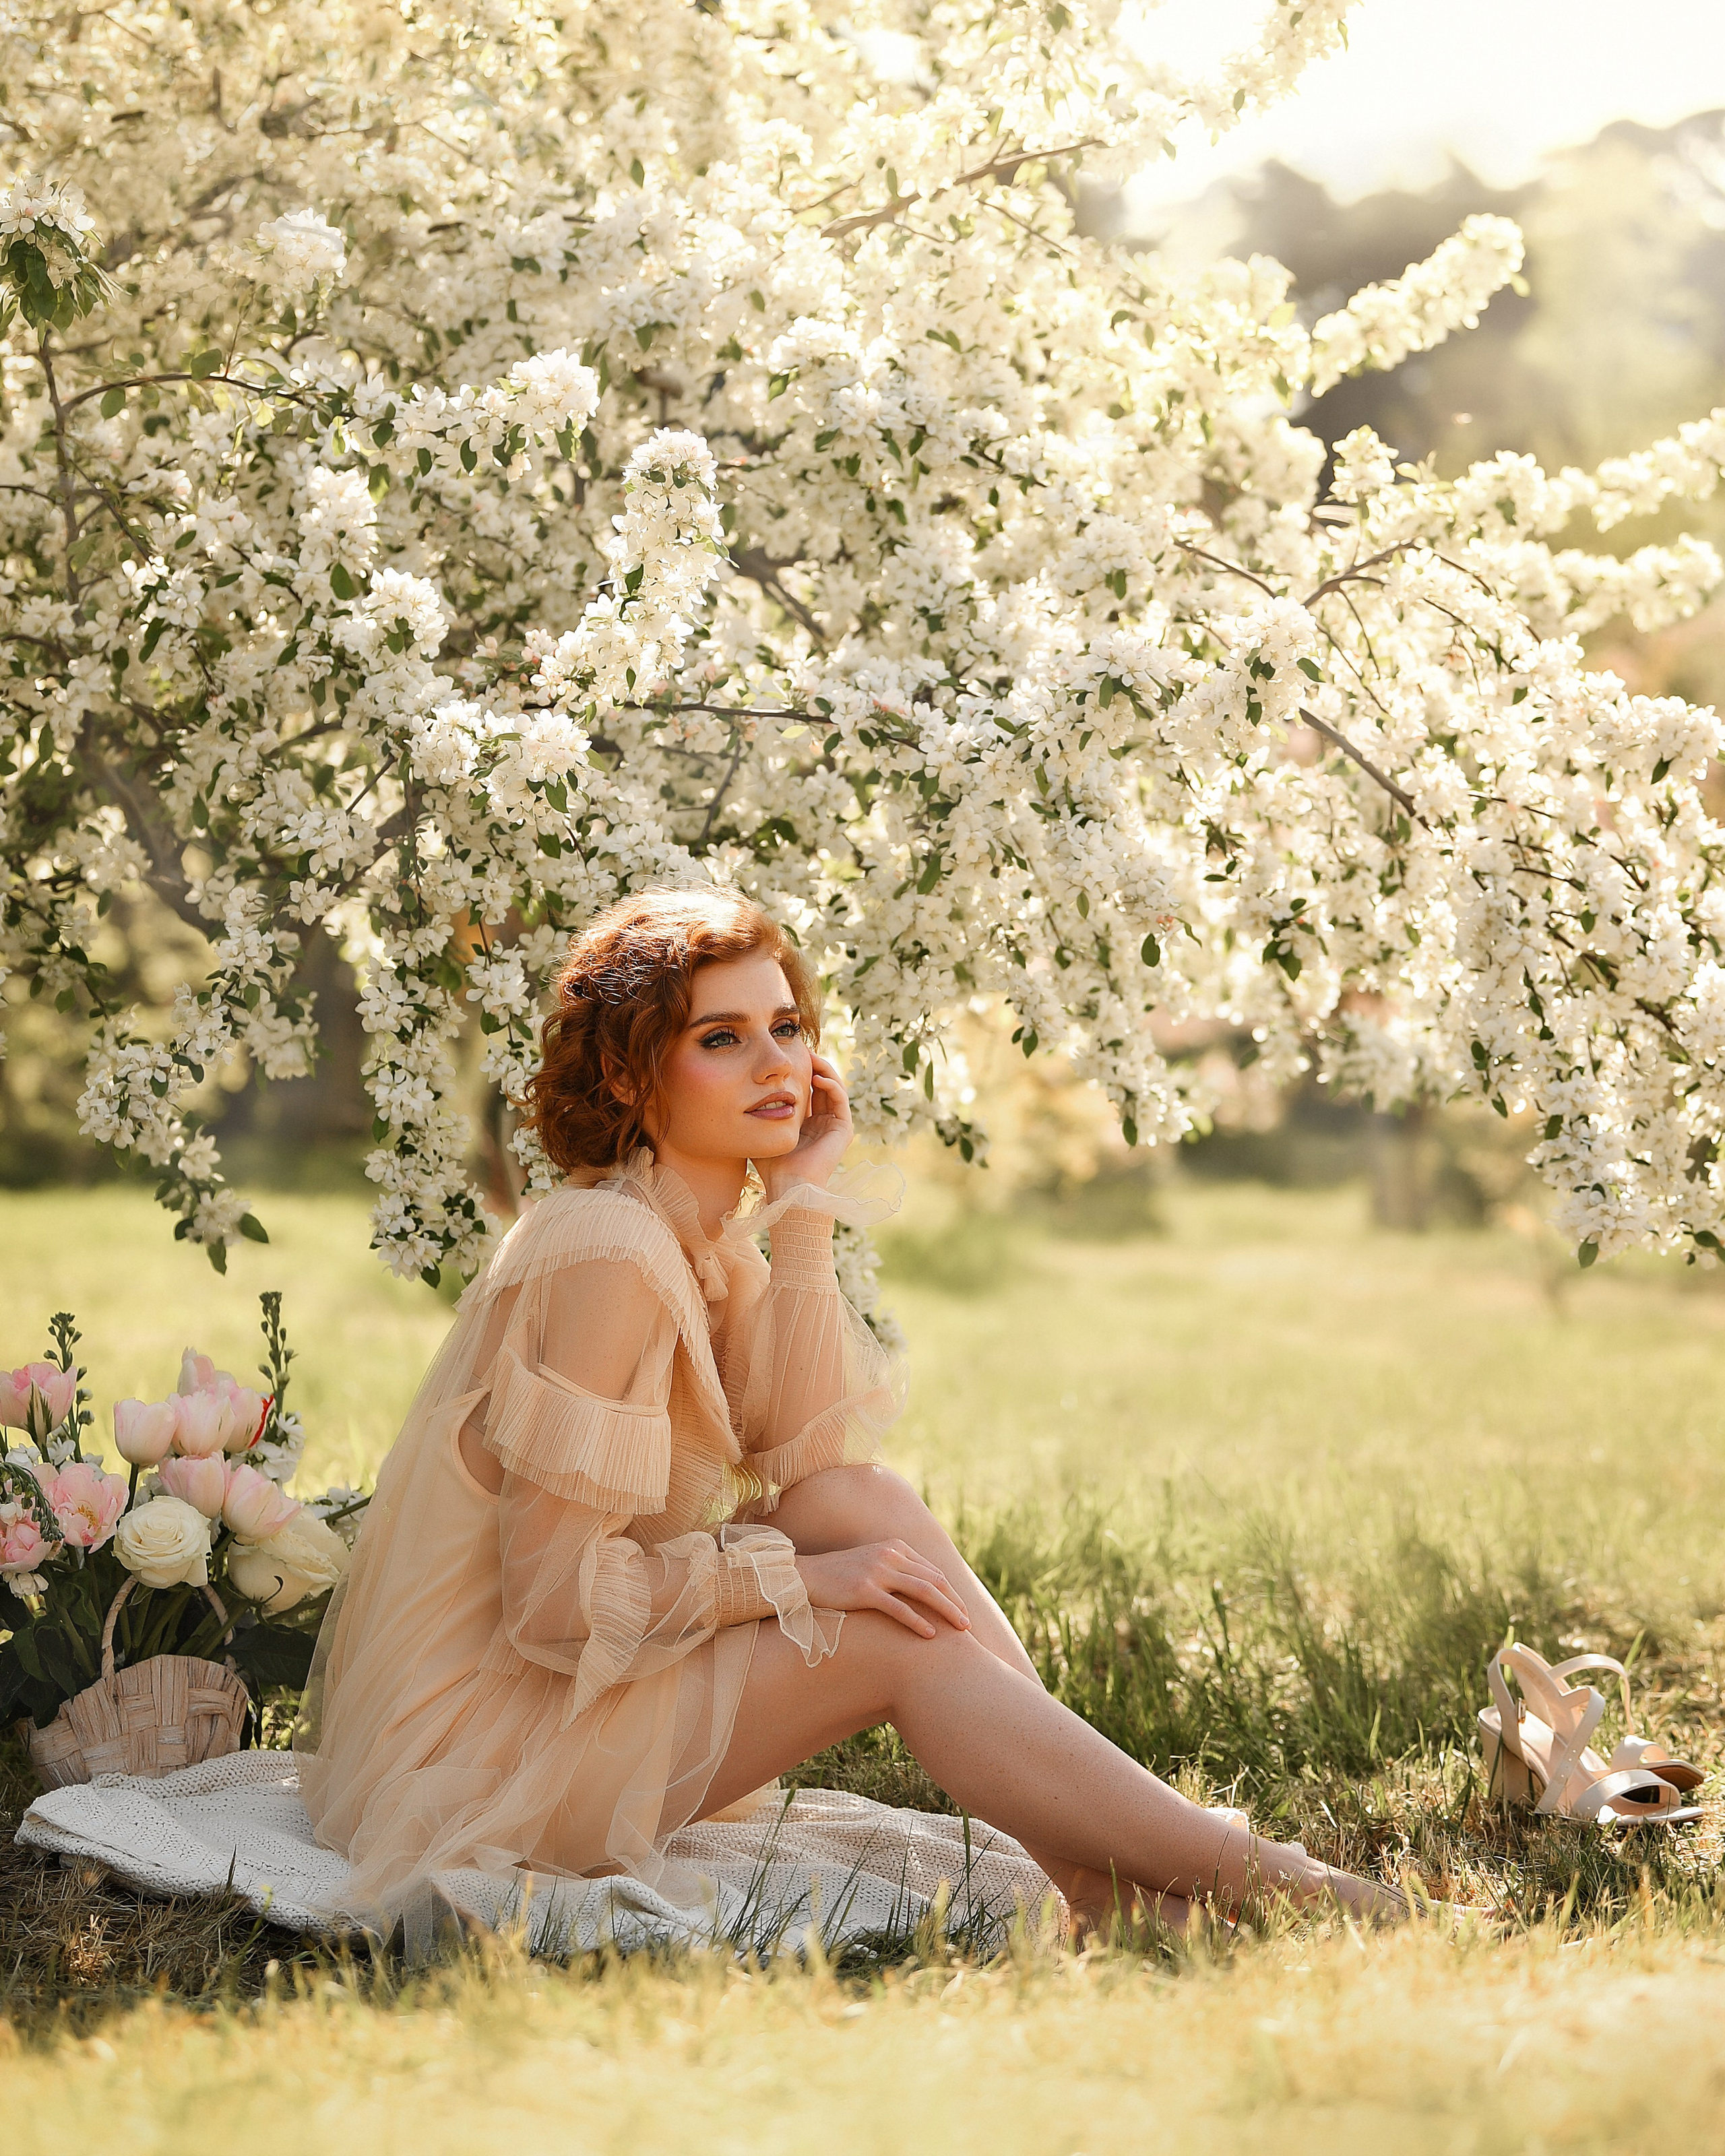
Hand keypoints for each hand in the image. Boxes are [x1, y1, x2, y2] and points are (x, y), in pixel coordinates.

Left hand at [757, 1052, 852, 1200]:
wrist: (787, 1186)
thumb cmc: (771, 1165)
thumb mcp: (764, 1130)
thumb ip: (761, 1113)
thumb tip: (745, 1091)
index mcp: (806, 1124)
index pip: (807, 1090)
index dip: (799, 1072)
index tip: (788, 1056)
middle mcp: (823, 1123)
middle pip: (821, 1085)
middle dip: (812, 1065)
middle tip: (801, 1049)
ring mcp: (834, 1126)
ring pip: (833, 1087)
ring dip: (823, 1069)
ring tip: (810, 1057)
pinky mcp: (844, 1129)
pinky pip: (841, 1099)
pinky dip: (831, 1085)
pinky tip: (816, 1077)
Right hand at [795, 1539, 972, 1639]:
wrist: (805, 1576)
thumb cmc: (839, 1575)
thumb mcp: (872, 1564)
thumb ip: (896, 1570)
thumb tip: (922, 1590)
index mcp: (895, 1547)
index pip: (933, 1571)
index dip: (951, 1592)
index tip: (962, 1611)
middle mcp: (890, 1555)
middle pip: (935, 1580)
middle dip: (955, 1602)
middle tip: (968, 1624)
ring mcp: (877, 1571)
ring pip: (923, 1591)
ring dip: (946, 1611)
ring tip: (960, 1629)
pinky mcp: (864, 1590)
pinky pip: (898, 1607)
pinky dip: (917, 1621)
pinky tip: (930, 1634)